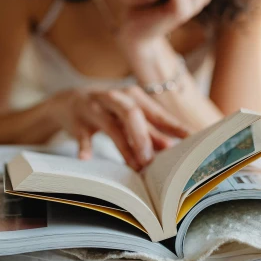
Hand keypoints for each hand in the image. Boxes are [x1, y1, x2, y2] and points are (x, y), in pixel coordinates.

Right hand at [47, 84, 189, 170]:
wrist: (69, 101)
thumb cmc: (108, 111)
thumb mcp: (130, 118)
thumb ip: (151, 131)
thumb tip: (173, 147)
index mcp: (133, 96)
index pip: (157, 113)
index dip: (174, 126)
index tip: (191, 139)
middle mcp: (115, 98)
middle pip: (133, 114)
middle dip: (144, 137)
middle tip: (153, 159)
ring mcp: (95, 107)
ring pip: (111, 125)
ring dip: (124, 146)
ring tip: (135, 165)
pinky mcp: (77, 120)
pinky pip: (82, 135)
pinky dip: (85, 146)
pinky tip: (86, 158)